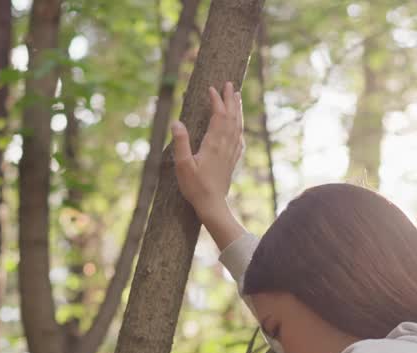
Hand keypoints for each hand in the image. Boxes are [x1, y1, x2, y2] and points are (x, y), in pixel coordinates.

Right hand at [170, 81, 243, 226]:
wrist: (212, 205)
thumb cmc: (195, 186)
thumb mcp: (182, 165)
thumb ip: (180, 143)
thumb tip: (176, 122)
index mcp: (214, 144)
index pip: (218, 116)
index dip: (216, 101)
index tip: (211, 88)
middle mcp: (225, 146)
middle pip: (231, 117)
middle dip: (230, 100)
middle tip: (229, 84)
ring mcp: (230, 153)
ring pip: (237, 126)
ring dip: (237, 110)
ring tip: (237, 98)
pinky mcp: (232, 161)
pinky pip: (239, 139)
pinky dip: (240, 128)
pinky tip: (239, 127)